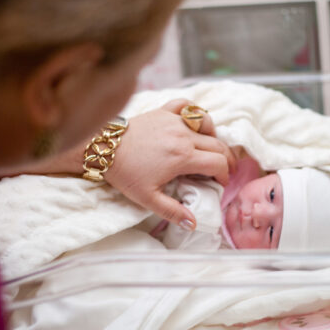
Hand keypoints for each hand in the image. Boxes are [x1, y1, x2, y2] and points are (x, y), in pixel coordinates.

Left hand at [104, 99, 235, 229]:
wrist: (103, 149)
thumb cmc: (125, 173)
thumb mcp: (147, 198)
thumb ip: (172, 212)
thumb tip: (193, 223)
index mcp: (182, 157)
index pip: (218, 163)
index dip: (224, 175)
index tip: (220, 183)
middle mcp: (183, 136)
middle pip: (218, 145)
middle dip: (226, 159)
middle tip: (223, 170)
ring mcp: (174, 120)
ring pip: (206, 123)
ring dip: (214, 136)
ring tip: (210, 148)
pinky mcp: (163, 111)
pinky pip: (186, 105)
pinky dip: (194, 112)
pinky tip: (192, 123)